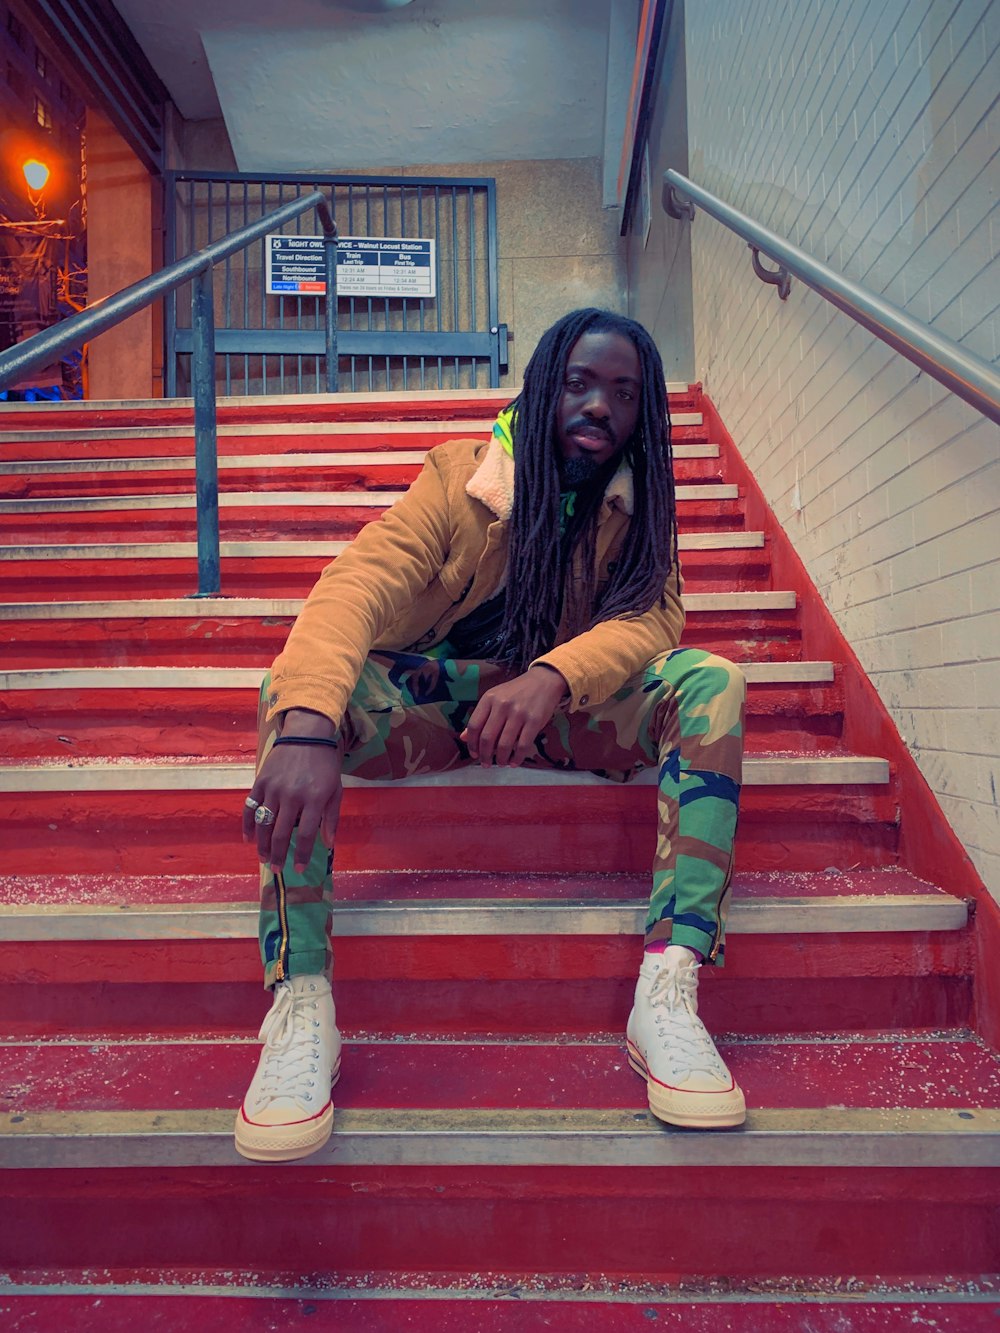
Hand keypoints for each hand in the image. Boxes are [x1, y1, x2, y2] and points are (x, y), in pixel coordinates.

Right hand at [242, 709, 343, 873]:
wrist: (306, 735)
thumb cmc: (324, 765)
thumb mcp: (335, 790)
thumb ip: (331, 818)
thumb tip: (328, 844)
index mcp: (314, 799)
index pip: (307, 834)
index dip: (303, 854)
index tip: (300, 869)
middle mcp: (292, 796)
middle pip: (282, 833)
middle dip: (279, 855)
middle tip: (277, 869)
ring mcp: (274, 788)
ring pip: (264, 823)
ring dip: (263, 844)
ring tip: (264, 858)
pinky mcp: (261, 781)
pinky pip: (250, 807)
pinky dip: (247, 825)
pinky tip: (248, 839)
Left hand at [461, 666, 567, 767]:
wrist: (543, 681)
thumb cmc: (516, 692)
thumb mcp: (495, 698)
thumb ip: (480, 717)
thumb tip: (463, 737)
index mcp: (489, 699)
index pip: (474, 725)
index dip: (472, 743)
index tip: (474, 754)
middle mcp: (502, 705)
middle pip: (487, 738)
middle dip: (485, 755)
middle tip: (486, 764)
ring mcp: (518, 713)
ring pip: (504, 744)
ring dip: (501, 759)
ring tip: (501, 763)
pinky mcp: (534, 721)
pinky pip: (523, 745)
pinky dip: (517, 758)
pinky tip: (514, 762)